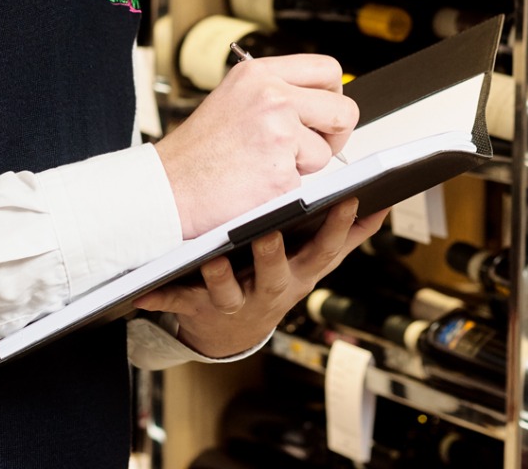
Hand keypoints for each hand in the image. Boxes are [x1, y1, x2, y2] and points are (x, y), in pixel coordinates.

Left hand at [135, 198, 387, 359]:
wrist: (235, 330)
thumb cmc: (278, 280)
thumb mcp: (314, 263)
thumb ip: (347, 236)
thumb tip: (382, 208)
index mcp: (298, 273)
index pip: (324, 250)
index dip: (338, 227)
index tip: (349, 198)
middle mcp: (270, 288)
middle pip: (274, 271)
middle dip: (272, 255)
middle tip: (268, 232)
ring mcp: (234, 299)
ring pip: (226, 289)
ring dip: (218, 277)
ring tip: (210, 260)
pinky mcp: (199, 305)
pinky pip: (178, 301)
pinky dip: (162, 297)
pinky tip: (145, 291)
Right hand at [154, 53, 357, 239]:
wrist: (166, 189)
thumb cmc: (196, 152)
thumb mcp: (233, 99)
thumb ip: (275, 93)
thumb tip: (322, 103)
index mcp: (258, 73)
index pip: (328, 70)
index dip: (333, 95)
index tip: (322, 113)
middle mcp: (271, 96)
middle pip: (343, 109)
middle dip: (334, 134)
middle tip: (311, 148)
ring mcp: (278, 133)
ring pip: (327, 151)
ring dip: (305, 166)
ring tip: (265, 167)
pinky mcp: (281, 172)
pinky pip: (308, 183)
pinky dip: (287, 190)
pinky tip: (257, 185)